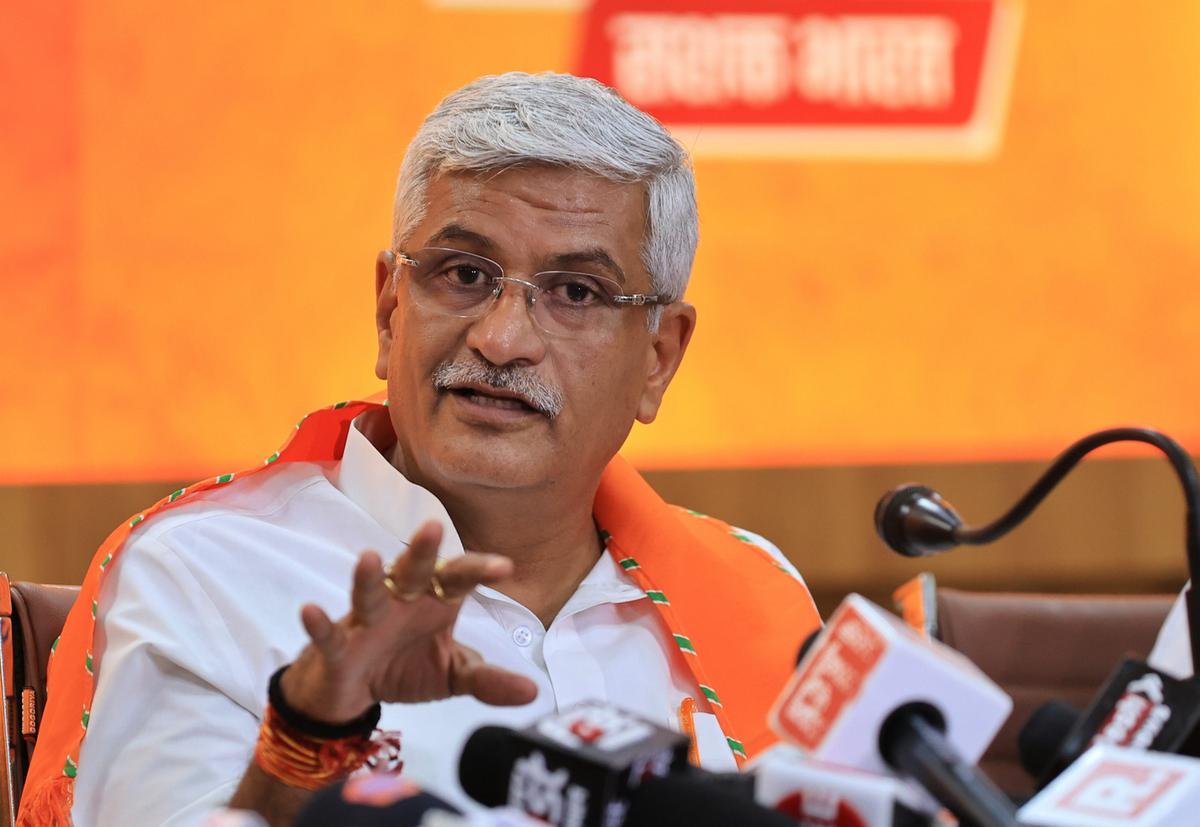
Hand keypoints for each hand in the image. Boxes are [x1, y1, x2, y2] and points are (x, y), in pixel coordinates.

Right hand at [280, 519, 537, 722]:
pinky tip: (310, 610)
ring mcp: (366, 621)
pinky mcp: (337, 647)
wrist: (353, 694)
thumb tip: (533, 690)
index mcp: (433, 601)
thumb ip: (488, 680)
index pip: (458, 579)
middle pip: (412, 571)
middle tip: (434, 528)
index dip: (479, 570)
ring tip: (370, 557)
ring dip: (367, 578)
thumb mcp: (452, 676)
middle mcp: (400, 602)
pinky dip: (319, 624)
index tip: (505, 567)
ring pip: (367, 594)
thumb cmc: (405, 667)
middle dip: (422, 552)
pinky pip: (328, 633)